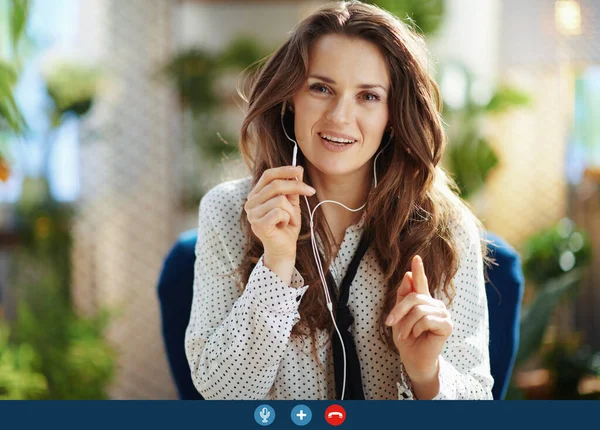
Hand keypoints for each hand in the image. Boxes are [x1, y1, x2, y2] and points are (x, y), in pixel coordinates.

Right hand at [244, 166, 315, 259]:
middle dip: (296, 187)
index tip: (299, 170)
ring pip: (280, 200)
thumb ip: (292, 187)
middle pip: (275, 185)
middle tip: (310, 191)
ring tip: (289, 220)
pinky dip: (287, 218)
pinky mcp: (258, 225)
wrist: (284, 249)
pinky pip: (279, 212)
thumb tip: (298, 169)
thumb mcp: (291, 203)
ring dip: (291, 211)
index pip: (268, 175)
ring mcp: (252, 215)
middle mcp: (250, 203)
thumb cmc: (286, 226)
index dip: (284, 170)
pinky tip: (284, 225)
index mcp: (256, 195)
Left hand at [385, 255, 452, 384]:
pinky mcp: (447, 324)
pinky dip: (416, 329)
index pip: (421, 282)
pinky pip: (426, 319)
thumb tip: (407, 276)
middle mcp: (435, 304)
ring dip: (406, 324)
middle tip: (389, 323)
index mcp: (423, 301)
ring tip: (405, 335)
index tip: (416, 258)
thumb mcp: (399, 316)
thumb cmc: (406, 338)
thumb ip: (403, 296)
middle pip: (414, 297)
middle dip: (398, 310)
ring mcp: (443, 313)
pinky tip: (418, 335)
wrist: (412, 359)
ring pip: (418, 309)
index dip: (418, 270)